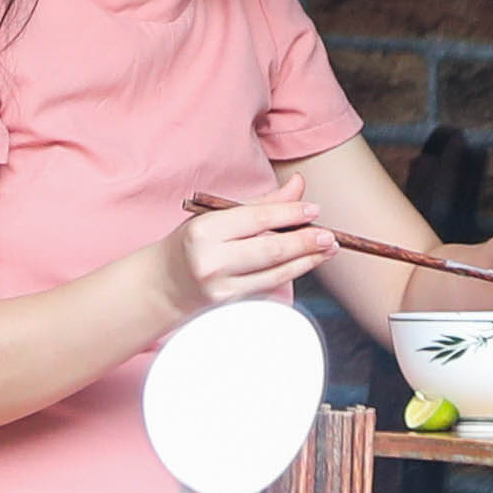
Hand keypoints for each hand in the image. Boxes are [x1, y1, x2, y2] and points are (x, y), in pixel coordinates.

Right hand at [156, 190, 332, 318]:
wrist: (164, 284)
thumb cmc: (193, 244)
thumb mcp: (217, 216)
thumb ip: (260, 203)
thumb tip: (298, 186)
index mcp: (204, 231)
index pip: (256, 219)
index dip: (289, 213)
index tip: (313, 209)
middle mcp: (211, 261)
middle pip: (271, 250)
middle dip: (305, 242)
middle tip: (329, 235)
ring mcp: (221, 288)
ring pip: (275, 273)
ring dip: (306, 261)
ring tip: (327, 250)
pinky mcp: (230, 306)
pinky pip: (268, 288)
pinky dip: (290, 274)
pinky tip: (304, 264)